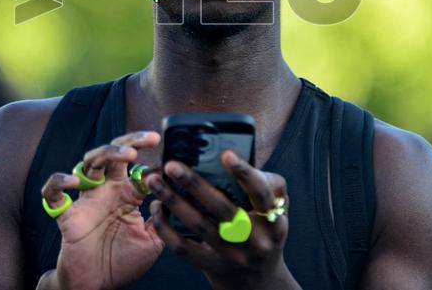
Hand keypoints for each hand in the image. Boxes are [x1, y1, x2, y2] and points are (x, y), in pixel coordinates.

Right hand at [41, 131, 163, 289]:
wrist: (95, 285)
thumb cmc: (122, 261)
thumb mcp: (153, 241)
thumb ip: (163, 219)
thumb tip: (171, 195)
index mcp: (127, 194)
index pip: (139, 166)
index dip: (155, 161)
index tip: (173, 161)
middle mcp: (107, 190)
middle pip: (115, 153)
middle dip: (132, 141)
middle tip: (152, 139)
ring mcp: (87, 199)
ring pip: (90, 162)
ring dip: (107, 153)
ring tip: (127, 154)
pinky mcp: (67, 214)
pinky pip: (53, 193)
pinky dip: (58, 182)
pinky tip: (74, 182)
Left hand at [146, 149, 298, 289]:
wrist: (259, 281)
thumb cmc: (264, 233)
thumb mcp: (276, 212)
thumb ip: (265, 186)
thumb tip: (236, 158)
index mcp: (274, 221)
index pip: (261, 194)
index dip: (244, 173)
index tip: (225, 154)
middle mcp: (256, 240)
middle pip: (223, 209)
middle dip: (195, 184)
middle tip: (172, 165)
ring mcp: (233, 256)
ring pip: (200, 226)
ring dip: (174, 201)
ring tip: (156, 182)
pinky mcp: (213, 267)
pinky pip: (185, 249)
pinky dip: (167, 229)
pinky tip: (156, 210)